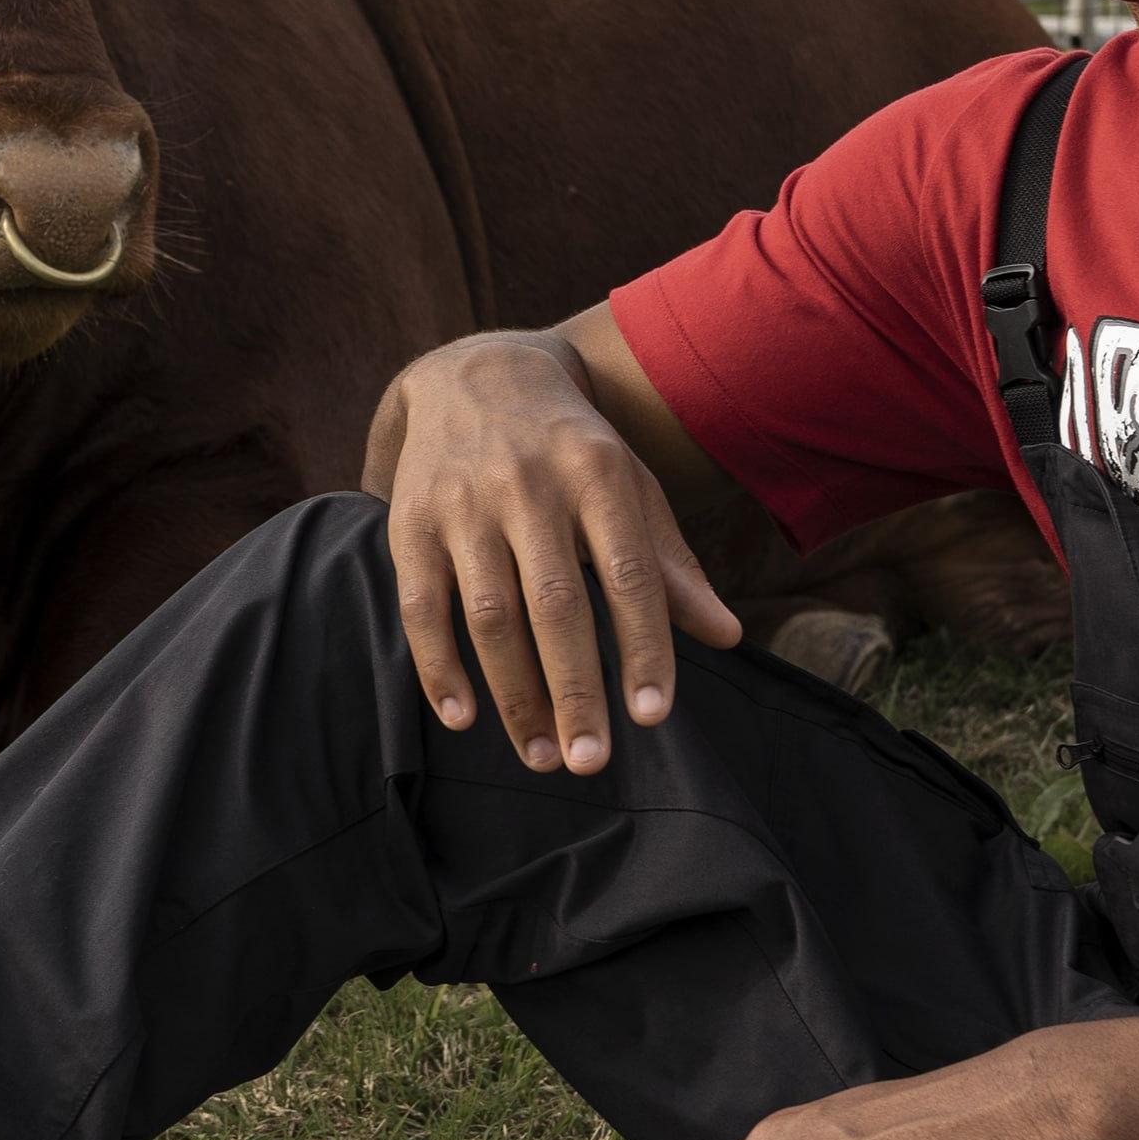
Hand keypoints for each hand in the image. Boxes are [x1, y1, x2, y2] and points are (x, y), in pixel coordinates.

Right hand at [372, 329, 742, 771]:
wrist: (475, 376)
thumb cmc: (571, 450)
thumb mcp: (629, 489)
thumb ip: (671, 566)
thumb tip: (726, 637)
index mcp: (598, 475)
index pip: (628, 574)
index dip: (642, 647)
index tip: (651, 717)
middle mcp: (530, 486)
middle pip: (555, 604)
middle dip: (574, 689)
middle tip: (591, 763)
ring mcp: (465, 503)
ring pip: (489, 614)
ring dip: (513, 694)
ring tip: (542, 756)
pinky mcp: (411, 523)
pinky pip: (422, 606)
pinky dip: (438, 667)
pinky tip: (462, 718)